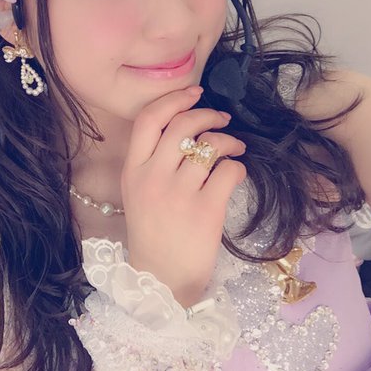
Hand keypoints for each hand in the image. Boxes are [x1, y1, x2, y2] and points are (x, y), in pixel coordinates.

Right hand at [121, 87, 246, 306]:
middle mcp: (152, 177)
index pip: (148, 119)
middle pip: (182, 125)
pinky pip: (230, 171)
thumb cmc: (152, 232)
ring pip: (211, 144)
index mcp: (132, 170)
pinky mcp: (206, 209)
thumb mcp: (137, 192)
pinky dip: (238, 167)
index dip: (173, 99)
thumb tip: (186, 127)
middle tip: (223, 119)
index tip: (194, 92)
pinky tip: (235, 175)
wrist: (162, 279)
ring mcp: (179, 193)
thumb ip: (151, 161)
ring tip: (235, 148)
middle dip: (207, 114)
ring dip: (229, 140)